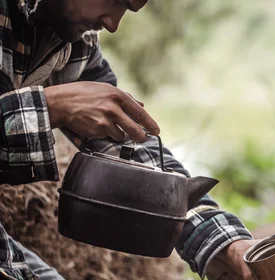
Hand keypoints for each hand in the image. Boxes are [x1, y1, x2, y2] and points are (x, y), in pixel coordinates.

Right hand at [44, 82, 159, 142]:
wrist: (62, 103)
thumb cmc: (84, 94)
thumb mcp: (106, 89)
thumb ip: (126, 98)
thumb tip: (142, 106)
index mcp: (118, 96)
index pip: (140, 113)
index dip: (150, 124)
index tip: (157, 131)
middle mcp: (113, 108)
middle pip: (135, 130)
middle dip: (141, 137)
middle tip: (144, 139)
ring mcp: (105, 121)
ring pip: (122, 135)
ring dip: (119, 134)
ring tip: (108, 124)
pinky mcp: (97, 131)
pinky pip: (109, 137)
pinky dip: (107, 134)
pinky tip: (97, 125)